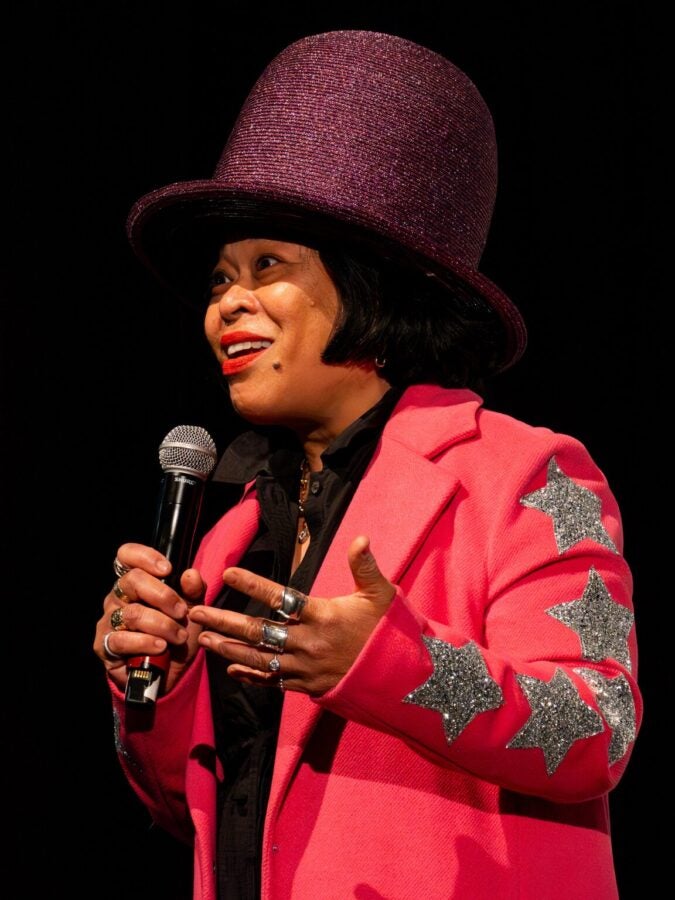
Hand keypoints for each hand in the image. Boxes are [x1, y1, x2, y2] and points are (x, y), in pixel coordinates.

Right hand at [93, 542, 206, 692]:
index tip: (167, 569)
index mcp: (136, 582)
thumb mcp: (193, 611)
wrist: (172, 674)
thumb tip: (191, 574)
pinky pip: (121, 639)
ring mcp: (109, 621)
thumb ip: (194, 591)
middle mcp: (118, 597)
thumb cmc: (178, 635)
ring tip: (178, 636)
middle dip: (163, 595)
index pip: (126, 556)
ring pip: (132, 613)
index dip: (144, 556)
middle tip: (182, 612)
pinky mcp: (104, 646)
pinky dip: (146, 643)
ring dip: (161, 624)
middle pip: (132, 580)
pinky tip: (160, 647)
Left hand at [188, 535, 395, 695]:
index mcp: (323, 616)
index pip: (281, 597)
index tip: (227, 574)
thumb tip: (361, 538)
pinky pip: (271, 681)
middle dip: (224, 621)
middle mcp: (308, 642)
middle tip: (195, 612)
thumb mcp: (380, 594)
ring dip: (228, 648)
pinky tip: (231, 669)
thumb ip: (365, 567)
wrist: (398, 676)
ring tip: (202, 639)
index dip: (253, 585)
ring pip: (258, 658)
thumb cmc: (386, 630)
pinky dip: (250, 675)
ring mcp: (305, 667)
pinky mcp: (306, 685)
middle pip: (258, 631)